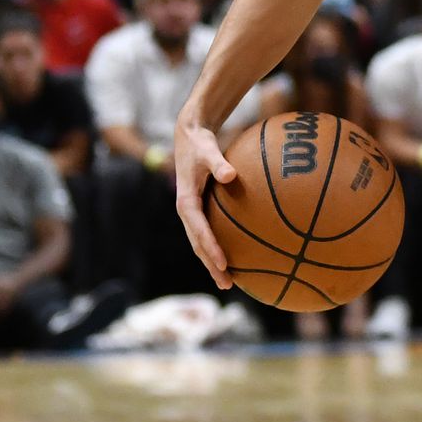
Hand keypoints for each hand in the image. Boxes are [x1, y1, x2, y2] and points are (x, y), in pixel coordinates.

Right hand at [174, 120, 236, 287]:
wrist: (189, 137)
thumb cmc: (200, 144)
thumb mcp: (208, 150)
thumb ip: (218, 163)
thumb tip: (230, 175)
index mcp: (186, 201)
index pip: (199, 230)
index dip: (210, 248)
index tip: (224, 263)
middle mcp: (186, 211)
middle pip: (198, 245)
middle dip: (211, 266)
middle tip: (227, 284)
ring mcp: (192, 213)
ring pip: (201, 244)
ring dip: (212, 263)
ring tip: (229, 281)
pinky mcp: (199, 210)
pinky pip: (208, 234)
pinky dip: (217, 248)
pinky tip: (235, 258)